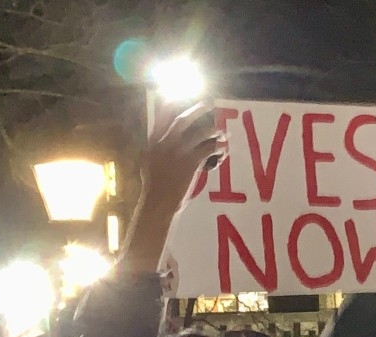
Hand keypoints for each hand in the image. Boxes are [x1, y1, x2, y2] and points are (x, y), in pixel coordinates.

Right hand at [120, 103, 224, 276]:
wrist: (158, 205)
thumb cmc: (156, 189)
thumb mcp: (151, 165)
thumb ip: (159, 150)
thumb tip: (167, 141)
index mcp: (152, 143)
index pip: (161, 116)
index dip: (171, 102)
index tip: (178, 92)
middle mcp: (163, 144)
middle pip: (182, 120)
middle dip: (196, 110)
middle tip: (209, 103)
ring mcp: (177, 152)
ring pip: (199, 133)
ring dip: (212, 130)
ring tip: (221, 132)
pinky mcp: (190, 163)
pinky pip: (209, 149)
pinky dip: (218, 148)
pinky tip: (224, 149)